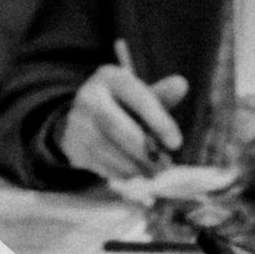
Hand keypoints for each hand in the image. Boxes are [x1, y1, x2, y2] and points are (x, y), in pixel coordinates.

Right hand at [58, 65, 189, 178]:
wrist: (80, 118)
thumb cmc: (121, 106)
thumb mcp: (139, 95)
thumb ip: (160, 95)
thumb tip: (181, 84)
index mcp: (110, 77)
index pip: (139, 99)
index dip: (159, 122)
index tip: (176, 144)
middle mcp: (88, 96)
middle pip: (118, 127)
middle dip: (145, 151)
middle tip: (166, 166)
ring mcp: (77, 123)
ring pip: (108, 150)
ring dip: (135, 166)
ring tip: (155, 173)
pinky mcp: (73, 146)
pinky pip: (100, 164)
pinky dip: (122, 173)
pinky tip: (136, 175)